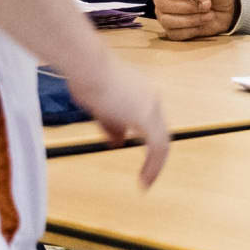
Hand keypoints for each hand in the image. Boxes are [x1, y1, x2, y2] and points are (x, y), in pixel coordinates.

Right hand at [65, 53, 169, 185]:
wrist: (87, 67)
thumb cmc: (87, 78)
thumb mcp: (99, 106)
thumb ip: (112, 124)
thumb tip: (118, 142)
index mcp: (141, 92)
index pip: (148, 119)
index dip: (144, 137)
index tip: (136, 152)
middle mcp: (151, 98)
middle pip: (159, 131)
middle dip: (153, 155)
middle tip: (146, 174)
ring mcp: (151, 107)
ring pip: (161, 142)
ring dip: (155, 164)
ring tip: (145, 182)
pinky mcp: (146, 118)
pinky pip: (157, 148)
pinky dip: (153, 165)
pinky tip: (144, 180)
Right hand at [148, 0, 236, 39]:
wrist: (227, 8)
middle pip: (162, 3)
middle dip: (188, 5)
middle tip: (206, 3)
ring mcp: (164, 14)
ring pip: (168, 20)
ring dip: (192, 17)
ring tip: (208, 12)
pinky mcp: (171, 30)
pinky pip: (175, 33)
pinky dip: (193, 28)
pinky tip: (202, 21)